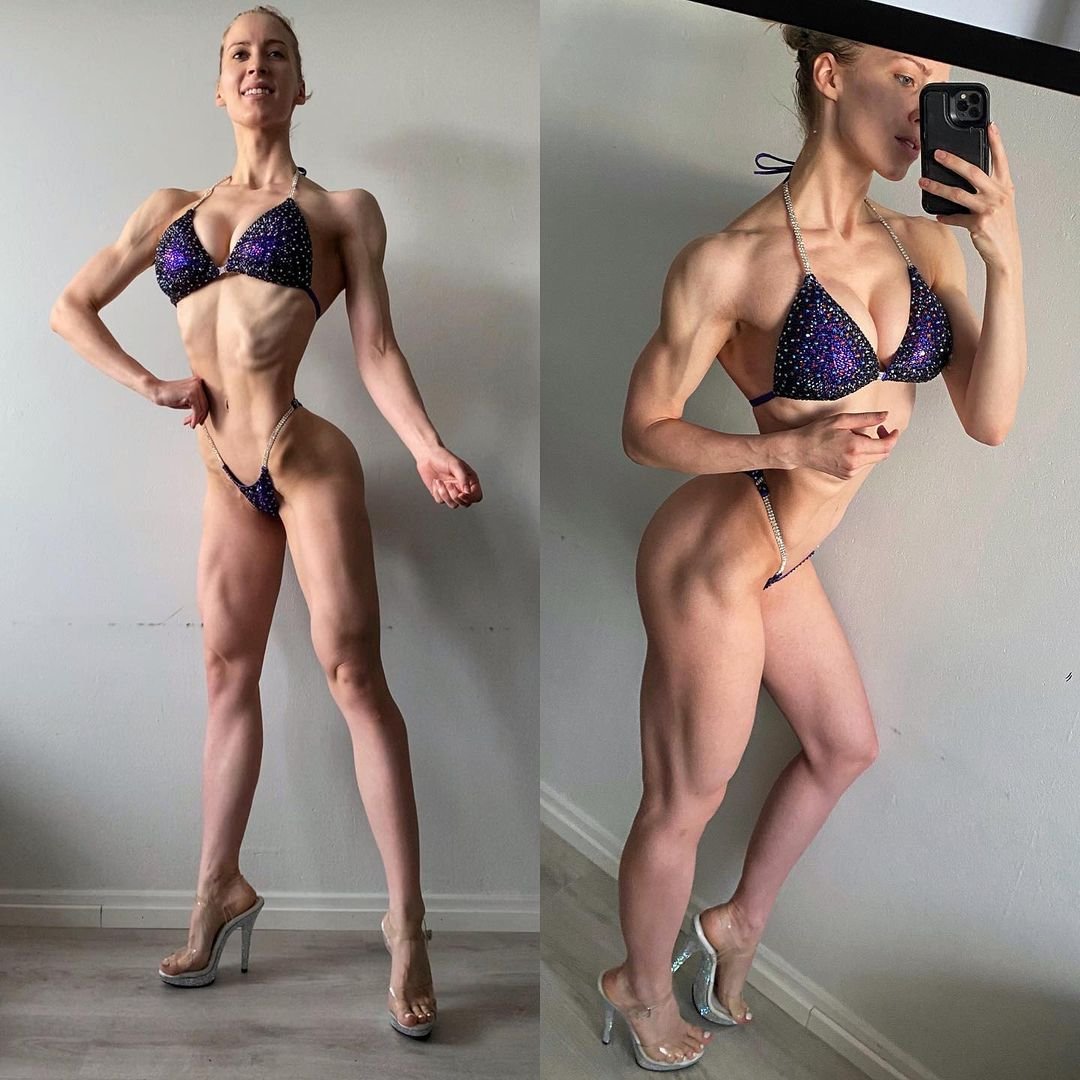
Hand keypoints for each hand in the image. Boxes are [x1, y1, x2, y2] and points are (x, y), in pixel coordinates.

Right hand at [150, 375, 208, 427]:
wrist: (156, 390)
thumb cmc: (169, 396)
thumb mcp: (186, 400)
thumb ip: (196, 403)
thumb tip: (204, 415)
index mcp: (198, 382)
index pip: (205, 400)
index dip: (202, 413)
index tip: (197, 421)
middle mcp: (198, 382)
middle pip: (205, 405)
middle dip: (199, 417)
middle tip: (192, 424)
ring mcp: (195, 387)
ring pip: (202, 408)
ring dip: (196, 419)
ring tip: (189, 424)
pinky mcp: (191, 393)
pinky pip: (197, 410)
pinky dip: (195, 418)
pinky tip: (191, 423)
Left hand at [416, 447, 481, 507]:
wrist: (427, 456)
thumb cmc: (443, 457)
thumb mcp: (456, 465)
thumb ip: (463, 479)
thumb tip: (467, 492)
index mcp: (470, 480)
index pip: (476, 496)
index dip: (470, 498)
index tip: (461, 494)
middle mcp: (462, 488)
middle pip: (466, 503)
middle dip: (456, 497)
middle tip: (449, 485)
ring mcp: (451, 492)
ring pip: (453, 505)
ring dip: (445, 495)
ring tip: (440, 482)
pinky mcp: (441, 494)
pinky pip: (441, 501)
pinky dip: (437, 492)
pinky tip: (436, 482)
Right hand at [788, 410, 899, 478]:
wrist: (798, 450)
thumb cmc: (816, 433)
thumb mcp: (842, 419)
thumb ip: (867, 418)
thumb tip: (885, 416)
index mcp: (855, 447)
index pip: (886, 446)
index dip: (893, 436)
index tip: (892, 429)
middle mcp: (855, 462)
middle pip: (883, 455)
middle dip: (885, 442)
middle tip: (878, 430)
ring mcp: (850, 471)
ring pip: (873, 460)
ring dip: (872, 449)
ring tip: (856, 438)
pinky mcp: (846, 475)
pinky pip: (863, 465)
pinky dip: (862, 455)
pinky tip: (849, 447)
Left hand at [918, 121, 1019, 274]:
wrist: (1005, 253)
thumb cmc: (1001, 228)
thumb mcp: (1001, 204)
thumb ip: (988, 190)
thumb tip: (965, 181)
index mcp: (1005, 187)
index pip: (1000, 159)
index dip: (996, 142)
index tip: (989, 126)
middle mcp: (998, 195)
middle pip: (973, 171)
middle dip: (953, 161)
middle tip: (938, 154)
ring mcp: (988, 209)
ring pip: (957, 193)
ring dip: (937, 187)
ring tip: (923, 182)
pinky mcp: (978, 224)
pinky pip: (955, 217)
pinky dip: (945, 216)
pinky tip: (938, 215)